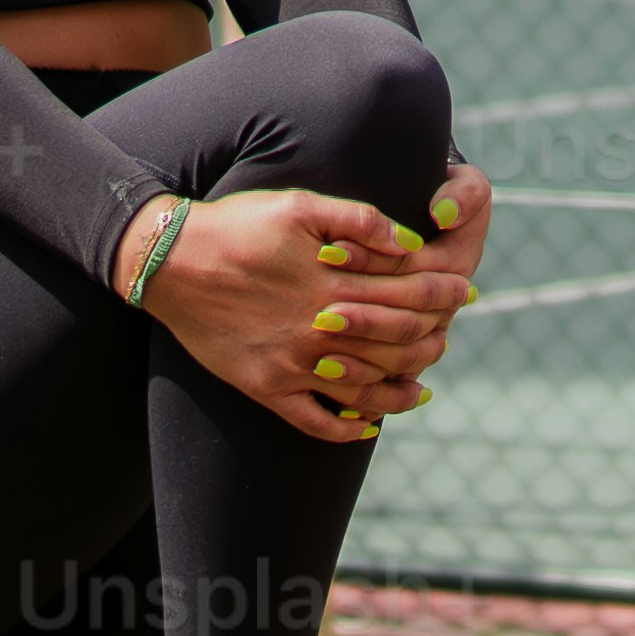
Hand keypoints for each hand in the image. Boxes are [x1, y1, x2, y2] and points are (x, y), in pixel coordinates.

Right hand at [147, 172, 480, 447]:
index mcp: (334, 284)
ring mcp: (293, 365)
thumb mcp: (300, 206)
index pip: (408, 294)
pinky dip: (345, 429)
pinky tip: (367, 427)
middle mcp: (320, 330)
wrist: (169, 261)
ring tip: (422, 385)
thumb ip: (359, 219)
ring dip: (400, 390)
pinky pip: (313, 421)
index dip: (442, 293)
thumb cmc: (237, 225)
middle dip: (432, 338)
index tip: (465, 291)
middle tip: (448, 333)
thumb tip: (409, 241)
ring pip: (365, 391)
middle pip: (396, 345)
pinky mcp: (266, 387)